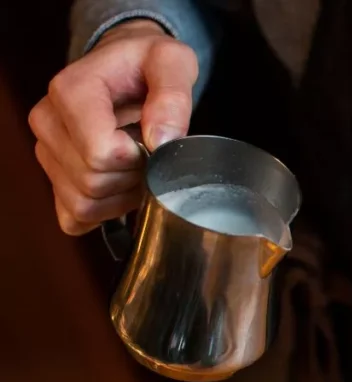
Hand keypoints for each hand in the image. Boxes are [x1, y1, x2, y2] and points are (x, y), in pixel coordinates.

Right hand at [28, 19, 197, 234]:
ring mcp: (47, 153)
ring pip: (84, 203)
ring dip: (122, 195)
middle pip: (93, 181)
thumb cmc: (146, 65)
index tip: (153, 140)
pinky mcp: (53, 178)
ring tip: (137, 166)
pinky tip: (122, 187)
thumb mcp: (172, 63)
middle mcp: (48, 122)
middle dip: (133, 176)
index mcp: (70, 92)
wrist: (126, 69)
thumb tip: (162, 140)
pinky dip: (105, 211)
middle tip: (149, 153)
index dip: (138, 157)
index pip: (100, 153)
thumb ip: (172, 96)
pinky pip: (75, 217)